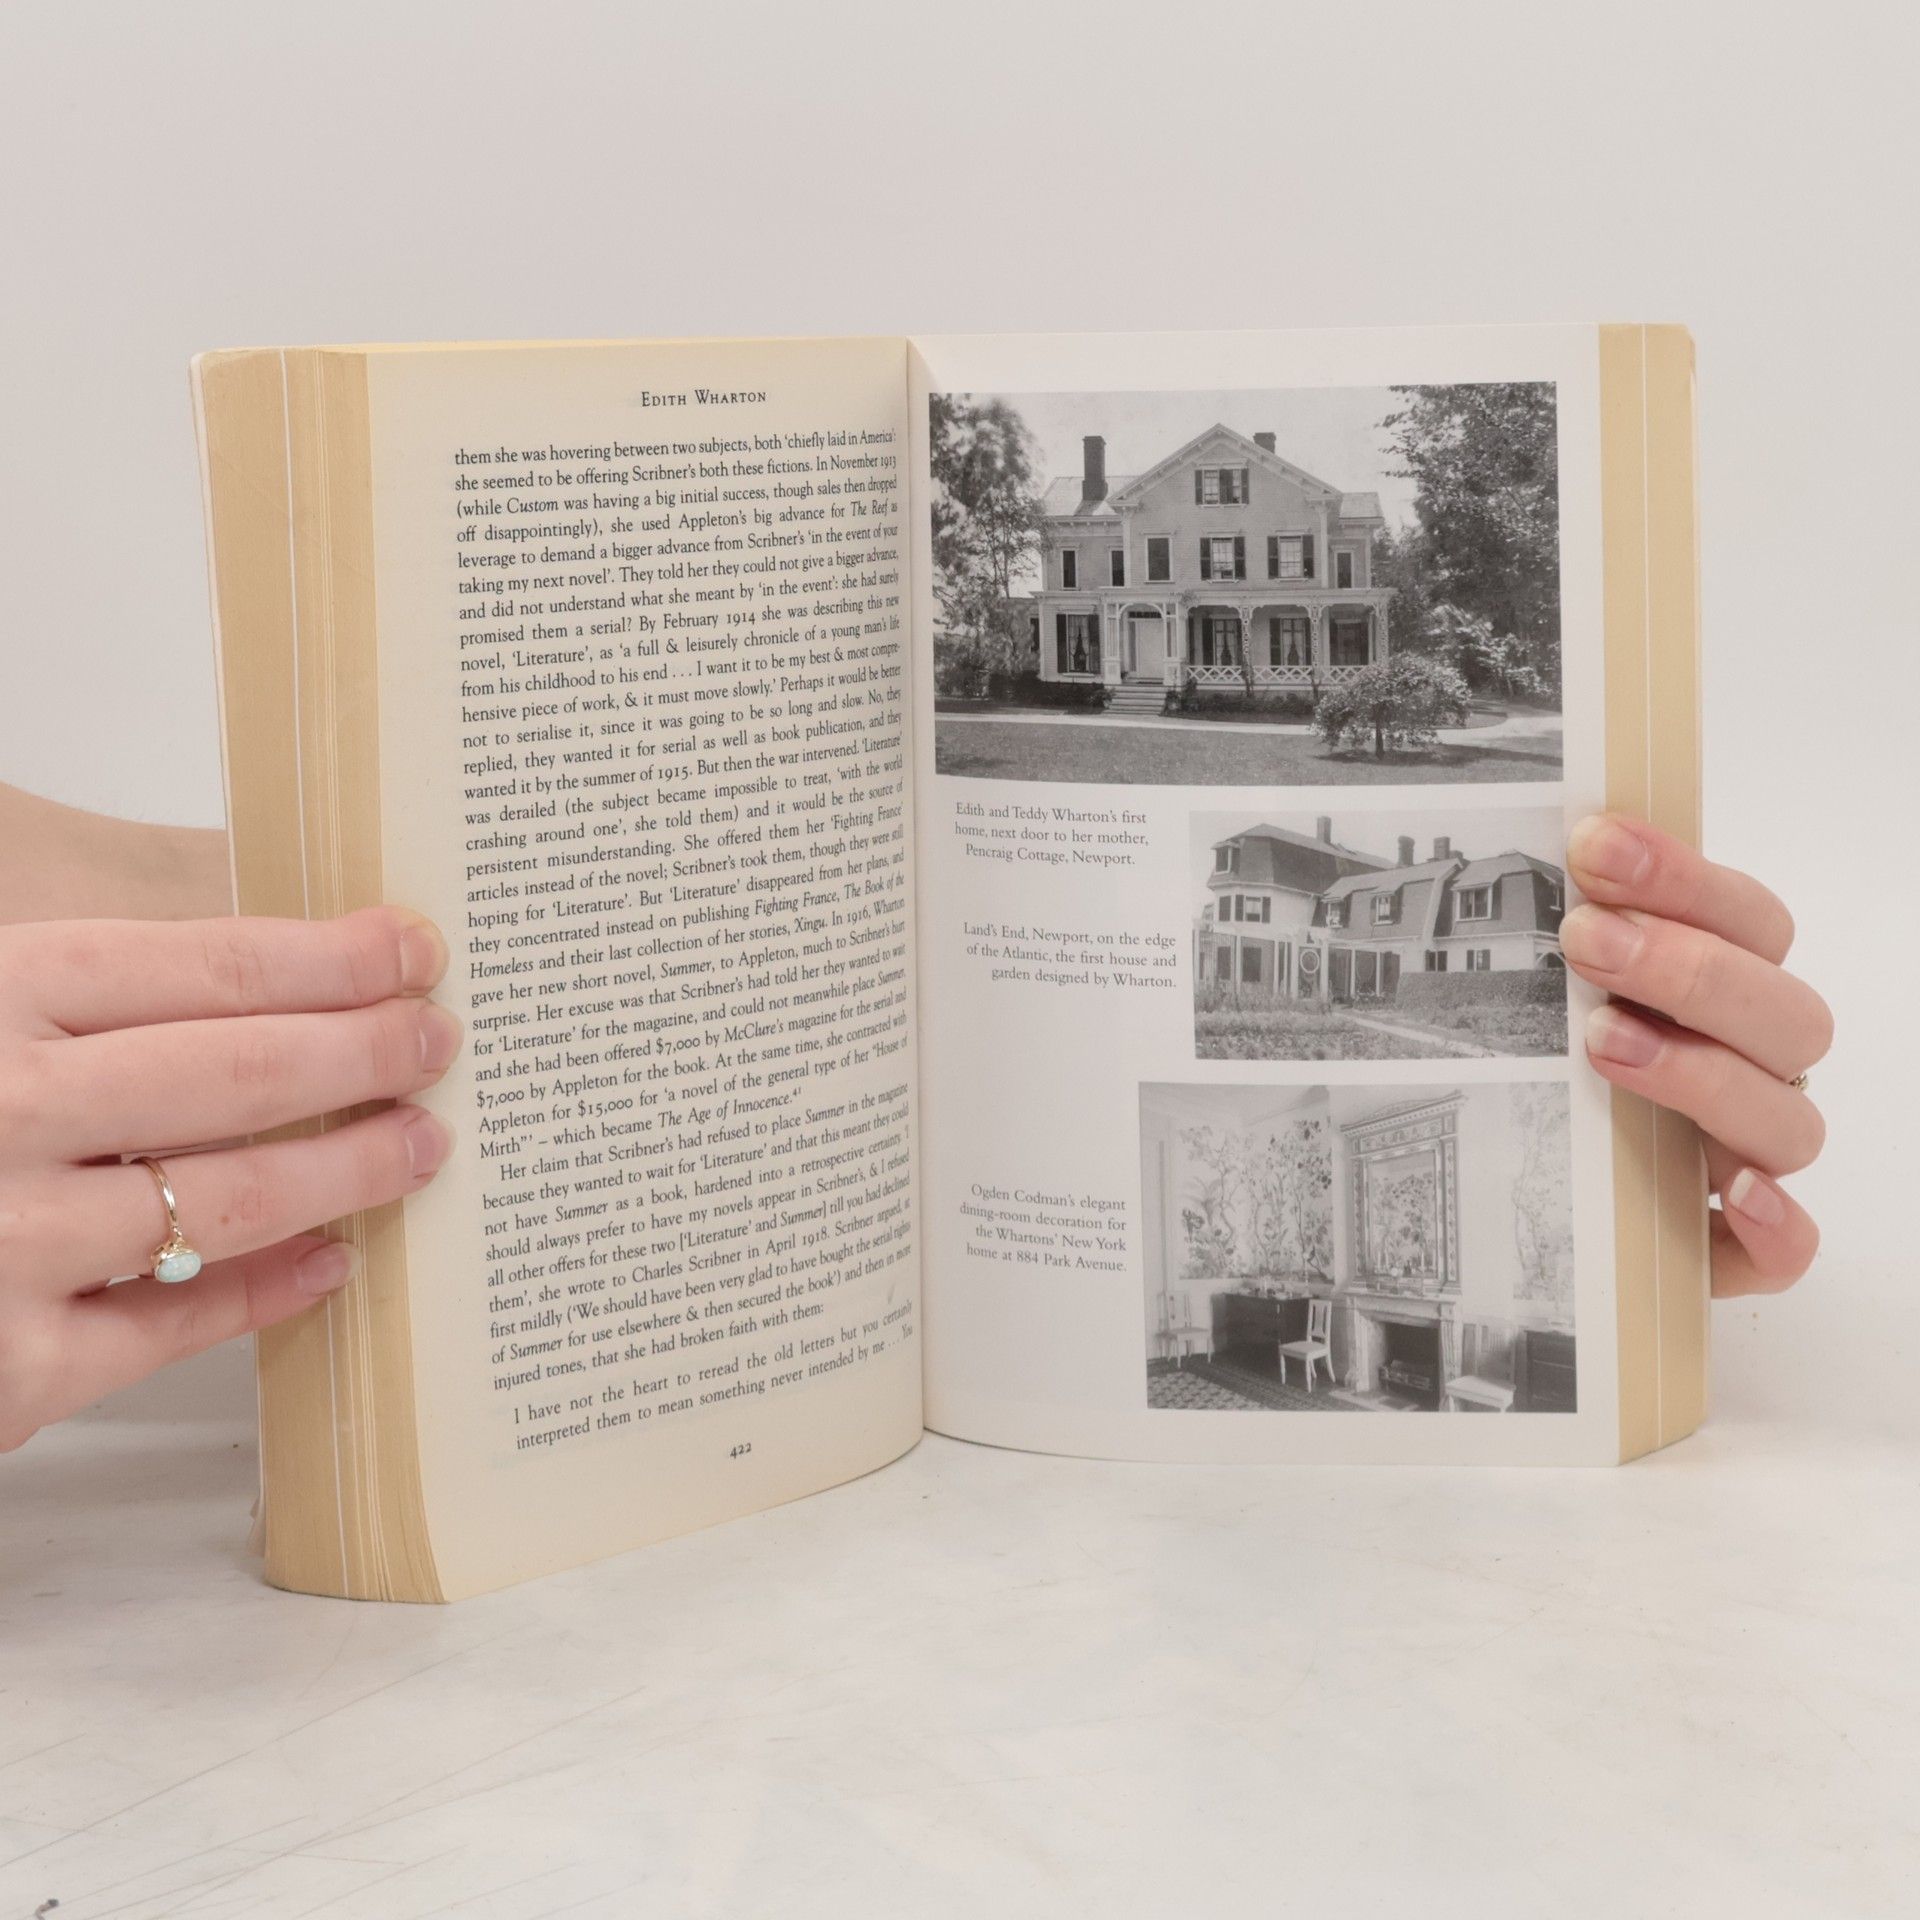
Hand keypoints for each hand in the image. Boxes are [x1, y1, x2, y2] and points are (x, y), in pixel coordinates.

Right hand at [0, 909, 460, 1448]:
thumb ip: (65, 998)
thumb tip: (244, 974)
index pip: (203, 965)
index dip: (328, 955)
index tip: (412, 947)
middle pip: (241, 1071)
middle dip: (365, 1051)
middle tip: (442, 1040)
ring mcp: (3, 1249)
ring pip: (227, 1199)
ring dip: (347, 1169)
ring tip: (421, 1145)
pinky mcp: (6, 1373)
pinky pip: (171, 1328)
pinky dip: (263, 1293)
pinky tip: (330, 1263)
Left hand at [1563, 815, 1830, 1297]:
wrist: (1514, 1198)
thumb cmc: (1542, 1067)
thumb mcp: (1542, 989)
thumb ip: (1558, 924)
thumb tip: (1528, 843)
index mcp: (1725, 995)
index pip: (1750, 920)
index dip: (1683, 877)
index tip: (1593, 844)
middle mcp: (1751, 1070)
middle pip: (1786, 1014)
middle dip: (1688, 967)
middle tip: (1585, 939)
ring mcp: (1746, 1158)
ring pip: (1789, 1121)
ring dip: (1703, 1074)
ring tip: (1603, 1042)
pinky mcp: (1727, 1249)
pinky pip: (1785, 1250)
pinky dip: (1774, 1224)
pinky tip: (1732, 1192)